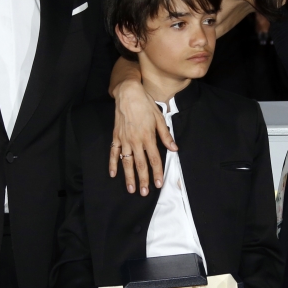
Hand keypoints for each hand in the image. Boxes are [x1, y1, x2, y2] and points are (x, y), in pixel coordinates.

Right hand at [110, 79, 175, 195]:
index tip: (159, 184)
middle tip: (145, 193)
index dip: (157, 172)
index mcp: (148, 136)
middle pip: (140, 164)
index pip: (154, 159)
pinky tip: (113, 174)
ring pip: (127, 162)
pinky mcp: (116, 137)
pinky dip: (113, 164)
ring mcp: (124, 140)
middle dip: (143, 179)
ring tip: (131, 189)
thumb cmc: (145, 104)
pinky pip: (114, 153)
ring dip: (129, 177)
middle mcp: (136, 141)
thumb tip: (174, 149)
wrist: (128, 94)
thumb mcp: (159, 118)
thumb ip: (166, 135)